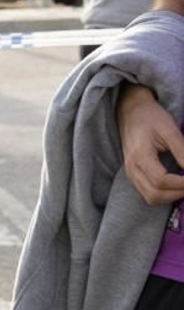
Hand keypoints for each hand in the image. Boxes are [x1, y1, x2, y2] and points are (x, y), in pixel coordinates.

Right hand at [118, 84, 183, 204]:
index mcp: (139, 155)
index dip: (182, 184)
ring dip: (171, 197)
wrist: (131, 111)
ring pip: (151, 198)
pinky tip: (175, 184)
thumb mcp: (170, 130)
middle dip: (178, 193)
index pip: (161, 181)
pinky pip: (148, 193)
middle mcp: (131, 168)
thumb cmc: (151, 117)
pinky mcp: (133, 175)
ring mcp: (130, 173)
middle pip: (155, 195)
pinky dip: (164, 194)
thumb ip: (182, 152)